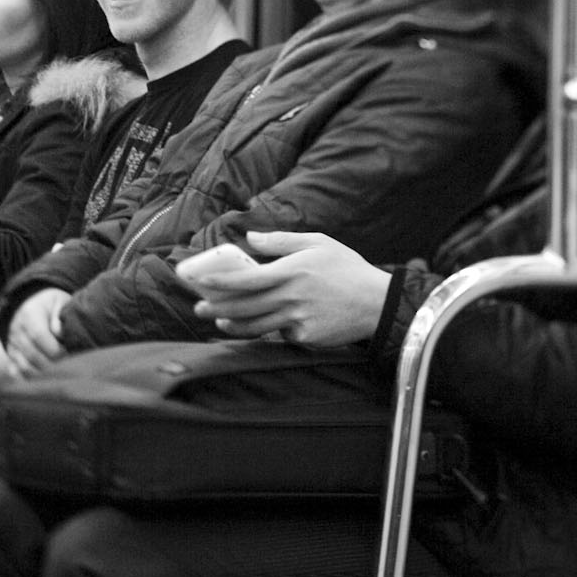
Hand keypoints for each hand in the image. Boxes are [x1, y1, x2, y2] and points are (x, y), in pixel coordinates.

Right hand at [5, 288, 69, 378]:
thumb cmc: (49, 305)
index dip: (55, 348)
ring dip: (43, 371)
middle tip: (64, 359)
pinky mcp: (10, 353)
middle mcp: (17, 329)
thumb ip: (60, 316)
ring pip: (25, 367)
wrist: (29, 304)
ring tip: (55, 364)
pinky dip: (31, 375)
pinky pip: (18, 371)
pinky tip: (43, 371)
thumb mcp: (59, 302)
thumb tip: (58, 333)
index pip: (39, 336)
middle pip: (33, 355)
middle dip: (52, 362)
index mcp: (29, 314)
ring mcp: (12, 343)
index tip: (66, 350)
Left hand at [188, 231, 391, 347]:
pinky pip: (281, 334)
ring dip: (234, 325)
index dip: (220, 282)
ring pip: (256, 326)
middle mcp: (291, 297)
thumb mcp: (317, 243)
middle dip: (217, 308)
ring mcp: (299, 320)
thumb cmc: (346, 267)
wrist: (378, 302)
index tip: (200, 281)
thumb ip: (280, 241)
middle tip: (198, 308)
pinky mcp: (307, 337)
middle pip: (245, 307)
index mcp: (291, 271)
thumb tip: (250, 238)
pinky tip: (262, 324)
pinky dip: (269, 329)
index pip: (246, 279)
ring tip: (219, 321)